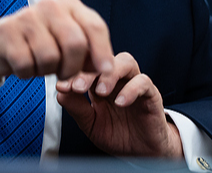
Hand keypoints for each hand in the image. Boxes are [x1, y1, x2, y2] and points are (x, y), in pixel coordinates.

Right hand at [0, 0, 114, 84]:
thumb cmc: (38, 44)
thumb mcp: (66, 42)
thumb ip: (88, 51)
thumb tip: (105, 68)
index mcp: (70, 6)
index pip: (95, 26)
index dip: (103, 52)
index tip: (106, 72)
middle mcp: (50, 6)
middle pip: (75, 44)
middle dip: (72, 68)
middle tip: (63, 74)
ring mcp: (26, 16)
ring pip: (50, 57)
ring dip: (46, 71)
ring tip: (40, 64)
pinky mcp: (6, 32)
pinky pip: (26, 65)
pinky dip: (27, 73)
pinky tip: (24, 64)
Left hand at [56, 52, 182, 159]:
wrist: (143, 153)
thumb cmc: (118, 136)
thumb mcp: (91, 124)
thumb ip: (77, 108)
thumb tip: (60, 93)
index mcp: (100, 83)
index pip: (87, 66)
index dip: (73, 72)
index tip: (62, 85)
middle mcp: (117, 80)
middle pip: (105, 59)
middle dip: (88, 71)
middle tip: (78, 87)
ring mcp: (134, 84)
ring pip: (125, 62)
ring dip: (111, 74)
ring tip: (100, 92)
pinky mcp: (151, 94)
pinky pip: (143, 82)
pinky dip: (131, 89)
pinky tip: (120, 102)